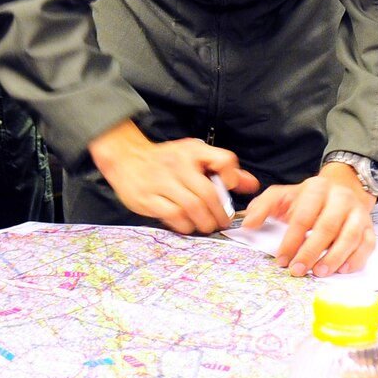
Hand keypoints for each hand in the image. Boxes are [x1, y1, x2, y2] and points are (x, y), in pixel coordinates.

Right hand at [88, 121, 257, 234]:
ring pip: (191, 207)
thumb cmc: (166, 160)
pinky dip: (185, 225)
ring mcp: (161, 182)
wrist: (126, 158)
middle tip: (223, 222)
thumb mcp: (194, 155)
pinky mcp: (147, 198)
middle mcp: (177, 164)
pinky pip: (173, 216)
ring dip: (205, 222)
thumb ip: (223, 169)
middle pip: (208, 194)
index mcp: (192, 151)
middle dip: (220, 214)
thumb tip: (251, 184)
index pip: (224, 161)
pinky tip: (188, 225)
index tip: (229, 190)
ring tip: (207, 226)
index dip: (232, 178)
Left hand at [240, 164, 377, 275]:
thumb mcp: (284, 195)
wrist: (344, 187)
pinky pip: (367, 244)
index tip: (282, 259)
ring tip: (318, 273)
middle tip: (298, 270)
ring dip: (334, 258)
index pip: (303, 216)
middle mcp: (340, 199)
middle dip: (311, 252)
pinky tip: (342, 269)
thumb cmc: (311, 198)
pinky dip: (356, 259)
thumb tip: (248, 223)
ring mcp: (358, 213)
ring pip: (350, 237)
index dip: (292, 240)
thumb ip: (263, 206)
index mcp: (317, 189)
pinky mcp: (370, 227)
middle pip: (327, 227)